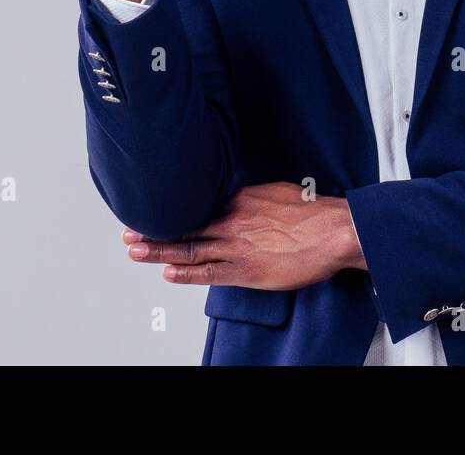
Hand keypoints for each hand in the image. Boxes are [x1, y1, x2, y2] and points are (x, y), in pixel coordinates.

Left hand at [122, 182, 367, 288]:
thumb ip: (252, 197)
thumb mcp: (276, 191)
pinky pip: (209, 273)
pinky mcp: (247, 270)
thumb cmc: (314, 212)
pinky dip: (186, 273)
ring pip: (189, 248)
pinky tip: (167, 272)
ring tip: (134, 251)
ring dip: (159, 250)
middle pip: (186, 225)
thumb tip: (240, 200)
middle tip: (128, 232)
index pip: (199, 206)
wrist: (336, 230)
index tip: (155, 211)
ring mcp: (237, 246)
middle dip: (154, 230)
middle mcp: (232, 219)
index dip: (174, 212)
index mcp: (239, 199)